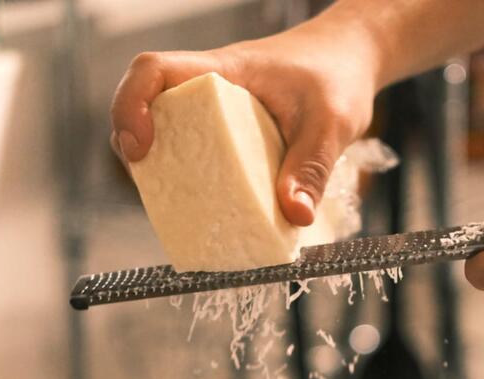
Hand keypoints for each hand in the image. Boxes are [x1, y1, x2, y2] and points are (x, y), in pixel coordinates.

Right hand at [110, 22, 378, 226]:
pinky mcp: (230, 130)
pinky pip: (196, 148)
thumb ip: (313, 169)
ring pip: (168, 129)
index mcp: (225, 72)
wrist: (351, 57)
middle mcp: (211, 88)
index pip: (154, 70)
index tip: (140, 147)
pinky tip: (210, 207)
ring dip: (161, 165)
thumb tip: (295, 216)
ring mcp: (217, 109)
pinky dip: (193, 175)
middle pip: (148, 105)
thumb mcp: (331, 125)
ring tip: (174, 202)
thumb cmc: (338, 75)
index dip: (131, 105)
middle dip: (134, 144)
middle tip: (149, 183)